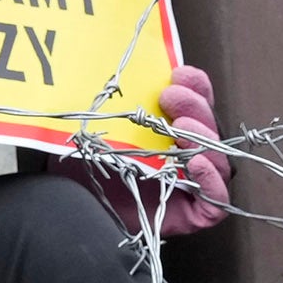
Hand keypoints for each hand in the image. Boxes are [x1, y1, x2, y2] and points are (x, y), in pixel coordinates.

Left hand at [56, 63, 229, 239]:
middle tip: (170, 97)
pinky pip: (216, 202)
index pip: (198, 108)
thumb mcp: (99, 125)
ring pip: (217, 161)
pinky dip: (211, 180)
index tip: (179, 73)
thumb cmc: (81, 163)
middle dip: (196, 109)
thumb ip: (119, 100)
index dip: (196, 88)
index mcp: (172, 134)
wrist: (64, 202)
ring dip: (204, 139)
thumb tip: (124, 66)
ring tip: (181, 127)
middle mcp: (187, 159)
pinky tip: (196, 162)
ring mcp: (193, 188)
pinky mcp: (193, 217)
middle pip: (209, 132)